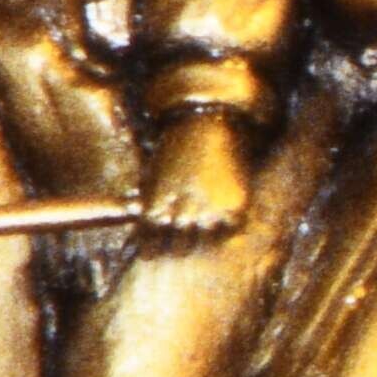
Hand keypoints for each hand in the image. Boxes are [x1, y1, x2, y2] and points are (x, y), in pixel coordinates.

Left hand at [133, 115, 254, 248]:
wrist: (205, 126)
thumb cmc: (174, 151)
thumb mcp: (151, 180)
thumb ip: (148, 212)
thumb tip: (142, 242)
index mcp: (155, 214)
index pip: (151, 250)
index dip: (155, 247)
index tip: (162, 240)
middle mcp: (181, 220)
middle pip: (179, 249)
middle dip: (181, 240)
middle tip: (188, 224)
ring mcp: (209, 217)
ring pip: (205, 243)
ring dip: (205, 233)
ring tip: (205, 214)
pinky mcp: (234, 210)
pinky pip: (230, 230)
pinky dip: (228, 223)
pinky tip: (221, 206)